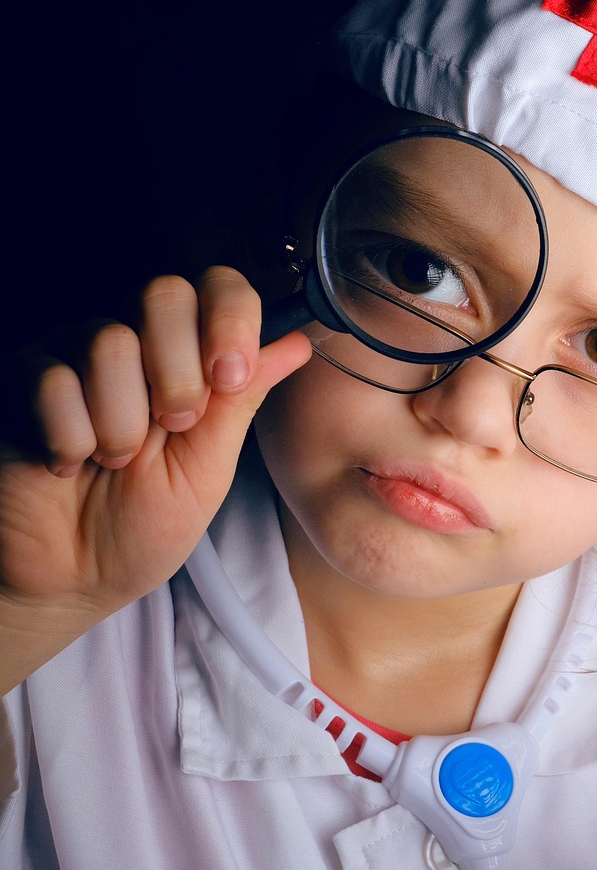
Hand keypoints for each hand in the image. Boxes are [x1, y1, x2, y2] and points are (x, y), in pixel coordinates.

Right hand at [0, 266, 310, 686]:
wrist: (75, 581)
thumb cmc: (143, 529)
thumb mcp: (208, 468)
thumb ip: (242, 400)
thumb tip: (297, 343)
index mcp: (187, 359)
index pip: (217, 288)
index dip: (230, 318)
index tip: (230, 377)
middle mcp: (133, 344)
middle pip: (164, 293)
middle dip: (179, 373)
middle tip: (171, 429)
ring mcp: (74, 355)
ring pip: (111, 342)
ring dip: (122, 424)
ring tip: (113, 462)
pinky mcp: (22, 379)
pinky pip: (54, 380)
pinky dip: (71, 439)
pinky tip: (67, 464)